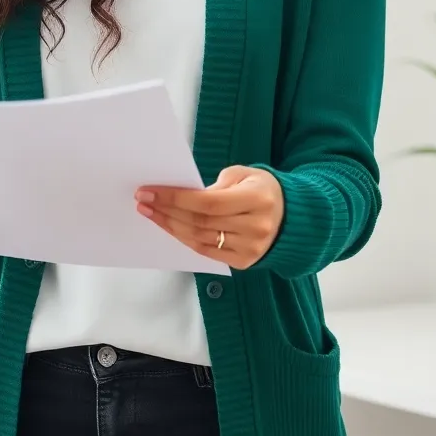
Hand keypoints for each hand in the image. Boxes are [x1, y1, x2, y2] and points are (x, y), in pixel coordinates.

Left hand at [136, 165, 283, 270]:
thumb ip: (216, 185)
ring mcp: (251, 248)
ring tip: (151, 213)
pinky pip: (206, 251)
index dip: (175, 198)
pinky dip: (184, 238)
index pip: (208, 203)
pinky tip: (170, 226)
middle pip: (200, 222)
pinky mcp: (245, 261)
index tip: (149, 192)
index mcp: (257, 199)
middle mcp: (256, 227)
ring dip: (170, 226)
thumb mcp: (244, 174)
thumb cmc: (262, 189)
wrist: (292, 216)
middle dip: (166, 211)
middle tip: (143, 201)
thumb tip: (183, 197)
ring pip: (199, 239)